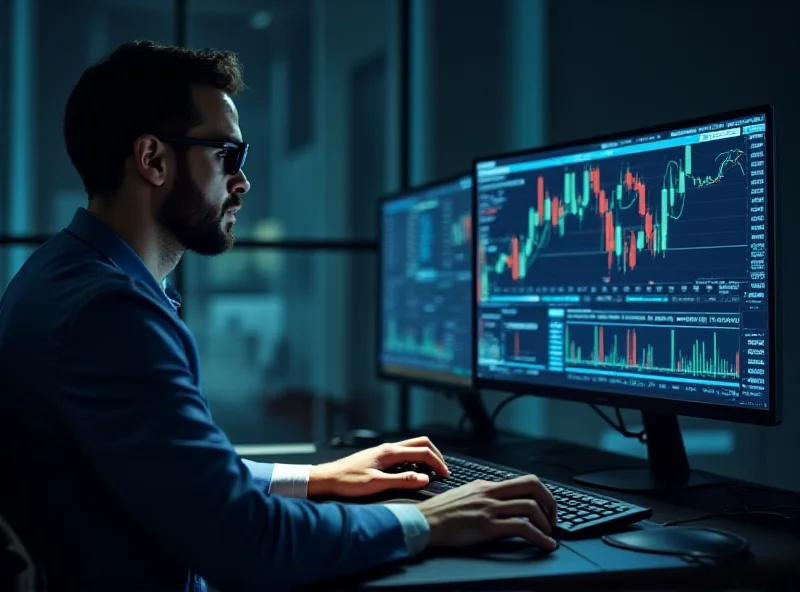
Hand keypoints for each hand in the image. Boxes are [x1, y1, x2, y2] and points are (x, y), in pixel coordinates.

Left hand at [307, 436, 449, 497]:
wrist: (326, 479)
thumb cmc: (347, 482)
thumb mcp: (376, 484)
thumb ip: (402, 481)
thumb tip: (424, 478)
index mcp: (390, 452)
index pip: (422, 452)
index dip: (437, 463)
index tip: (445, 475)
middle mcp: (388, 448)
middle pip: (421, 443)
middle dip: (435, 454)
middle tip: (443, 470)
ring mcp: (384, 451)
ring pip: (412, 446)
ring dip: (426, 455)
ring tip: (433, 470)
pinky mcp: (379, 456)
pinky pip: (404, 453)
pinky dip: (415, 459)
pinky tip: (414, 471)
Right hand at [417, 475, 558, 550]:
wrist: (423, 522)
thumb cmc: (440, 513)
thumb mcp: (464, 495)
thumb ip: (483, 496)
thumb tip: (500, 501)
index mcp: (486, 485)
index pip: (523, 481)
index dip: (542, 493)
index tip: (547, 507)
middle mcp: (490, 493)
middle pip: (532, 487)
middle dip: (551, 502)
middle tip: (554, 518)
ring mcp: (489, 509)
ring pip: (530, 507)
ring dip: (547, 523)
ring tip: (549, 535)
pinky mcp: (487, 526)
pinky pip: (522, 528)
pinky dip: (540, 537)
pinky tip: (545, 545)